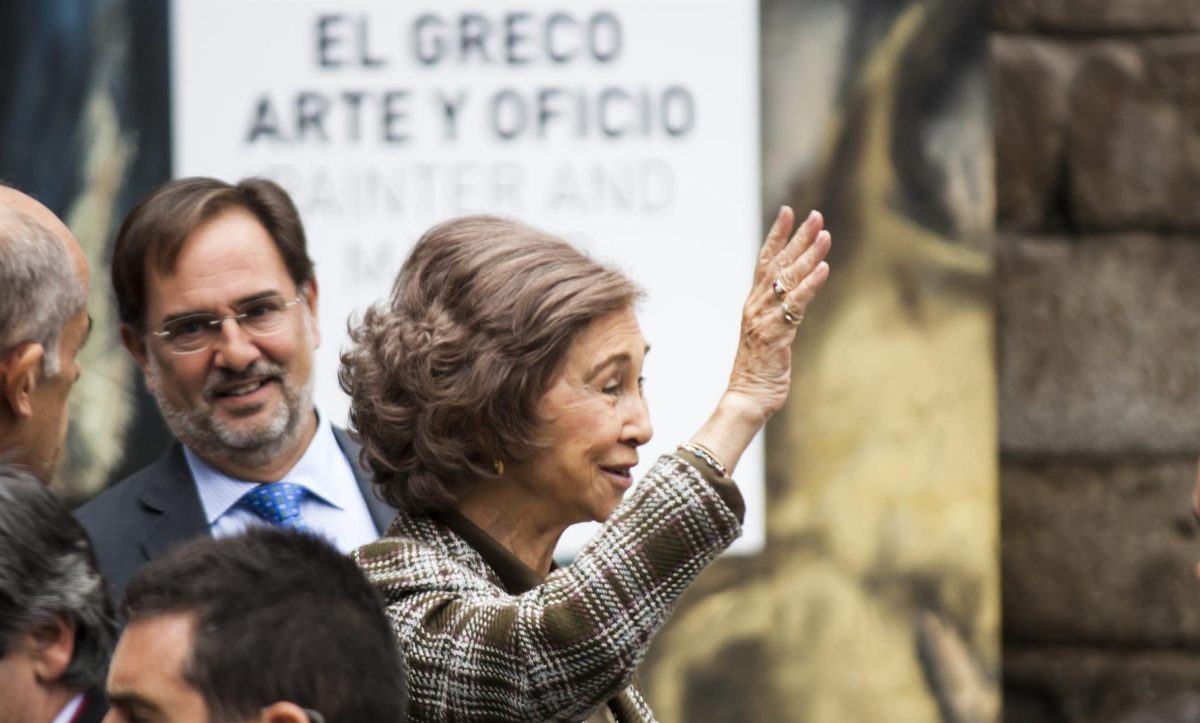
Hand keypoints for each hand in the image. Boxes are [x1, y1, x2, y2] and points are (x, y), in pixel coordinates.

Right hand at [689, 206, 829, 474]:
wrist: (746, 398)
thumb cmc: (759, 371)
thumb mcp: (769, 336)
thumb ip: (778, 315)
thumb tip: (792, 301)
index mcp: (753, 305)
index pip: (764, 262)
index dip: (777, 236)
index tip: (788, 212)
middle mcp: (756, 306)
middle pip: (778, 264)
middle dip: (798, 237)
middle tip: (815, 215)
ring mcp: (764, 319)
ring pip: (788, 279)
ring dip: (808, 255)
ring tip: (824, 234)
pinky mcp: (777, 333)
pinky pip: (796, 304)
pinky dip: (810, 285)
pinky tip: (824, 268)